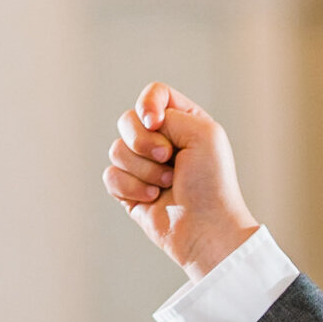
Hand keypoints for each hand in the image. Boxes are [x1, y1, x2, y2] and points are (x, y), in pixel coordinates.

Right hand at [103, 82, 258, 278]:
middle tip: (168, 159)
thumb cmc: (212, 183)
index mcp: (184, 122)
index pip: (154, 94)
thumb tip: (142, 125)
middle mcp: (162, 141)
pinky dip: (131, 188)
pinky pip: (110, 176)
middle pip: (127, 120)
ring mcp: (143, 166)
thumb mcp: (203, 132)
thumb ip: (168, 114)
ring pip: (116, 150)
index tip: (156, 123)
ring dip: (143, 170)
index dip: (148, 105)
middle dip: (143, 141)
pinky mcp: (129, 190)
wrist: (206, 227)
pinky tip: (153, 199)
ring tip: (168, 185)